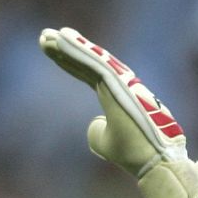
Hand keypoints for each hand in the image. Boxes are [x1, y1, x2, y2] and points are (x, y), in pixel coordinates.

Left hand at [39, 27, 197, 197]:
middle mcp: (117, 83)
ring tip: (46, 36)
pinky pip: (93, 63)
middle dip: (64, 48)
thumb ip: (98, 132)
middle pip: (86, 61)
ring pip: (89, 58)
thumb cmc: (135, 152)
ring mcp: (118, 82)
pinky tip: (61, 40)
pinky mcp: (118, 84)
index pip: (86, 72)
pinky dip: (77, 51)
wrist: (153, 161)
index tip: (50, 49)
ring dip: (67, 46)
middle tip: (43, 36)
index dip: (68, 60)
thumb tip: (95, 123)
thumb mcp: (108, 143)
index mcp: (114, 94)